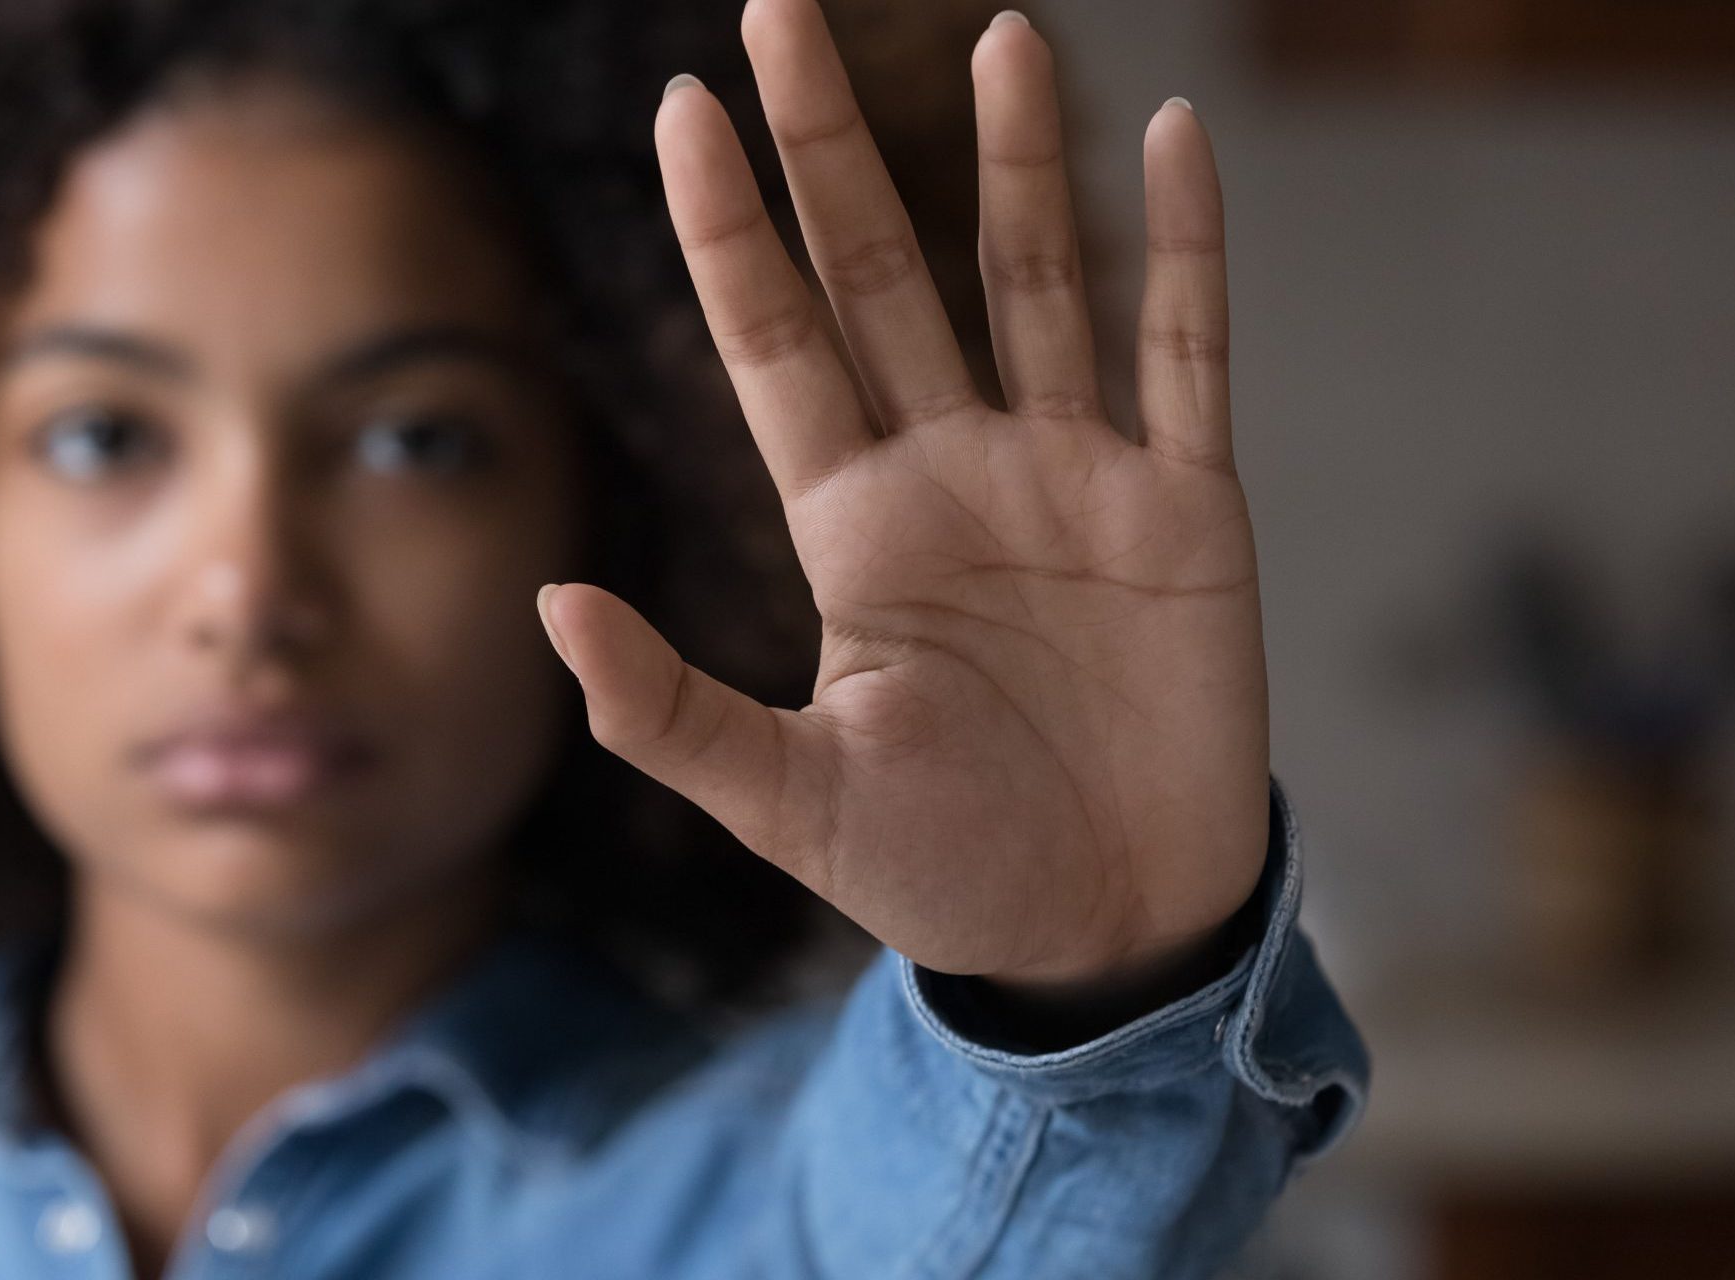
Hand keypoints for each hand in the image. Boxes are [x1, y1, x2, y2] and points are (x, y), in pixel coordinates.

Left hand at [534, 2, 1267, 993]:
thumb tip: (547, 604)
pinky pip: (1187, 351)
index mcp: (854, 528)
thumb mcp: (788, 805)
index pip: (777, 340)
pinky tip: (1170, 138)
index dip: (730, 227)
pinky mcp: (1185, 507)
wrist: (1109, 935)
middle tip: (781, 9)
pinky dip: (1186, 248)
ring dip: (1014, 160)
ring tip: (992, 34)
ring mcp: (1072, 476)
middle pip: (885, 272)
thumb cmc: (944, 876)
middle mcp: (954, 472)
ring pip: (1035, 280)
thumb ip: (668, 708)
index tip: (683, 106)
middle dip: (834, 148)